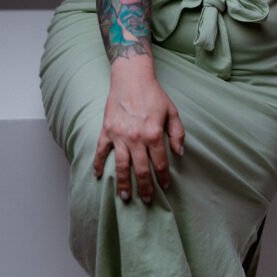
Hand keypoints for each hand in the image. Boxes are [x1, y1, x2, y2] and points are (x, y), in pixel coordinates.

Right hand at [93, 63, 185, 203]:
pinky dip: (98, 164)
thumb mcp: (172, 111)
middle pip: (141, 170)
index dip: (163, 177)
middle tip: (146, 200)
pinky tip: (98, 175)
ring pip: (121, 166)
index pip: (160, 163)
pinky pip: (101, 151)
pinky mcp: (107, 130)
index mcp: (154, 134)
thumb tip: (179, 153)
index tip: (165, 186)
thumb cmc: (154, 94)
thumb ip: (178, 134)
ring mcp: (119, 136)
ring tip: (124, 196)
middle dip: (145, 188)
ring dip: (123, 183)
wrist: (131, 77)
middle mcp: (136, 138)